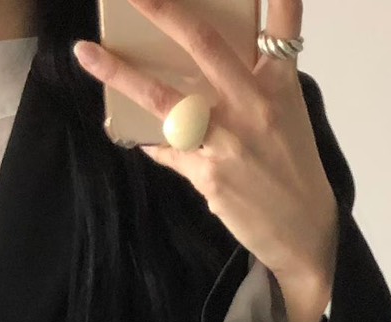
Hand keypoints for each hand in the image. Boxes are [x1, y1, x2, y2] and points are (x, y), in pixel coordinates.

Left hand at [72, 0, 337, 304]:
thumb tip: (203, 65)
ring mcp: (229, 140)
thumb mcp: (287, 113)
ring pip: (164, 98)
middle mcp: (254, 104)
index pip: (280, 25)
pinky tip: (128, 131)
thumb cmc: (292, 167)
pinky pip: (165, 148)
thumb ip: (254, 81)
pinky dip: (147, 138)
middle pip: (203, 45)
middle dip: (163, 11)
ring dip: (121, 74)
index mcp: (278, 83)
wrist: (303, 230)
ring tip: (87, 54)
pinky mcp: (209, 175)